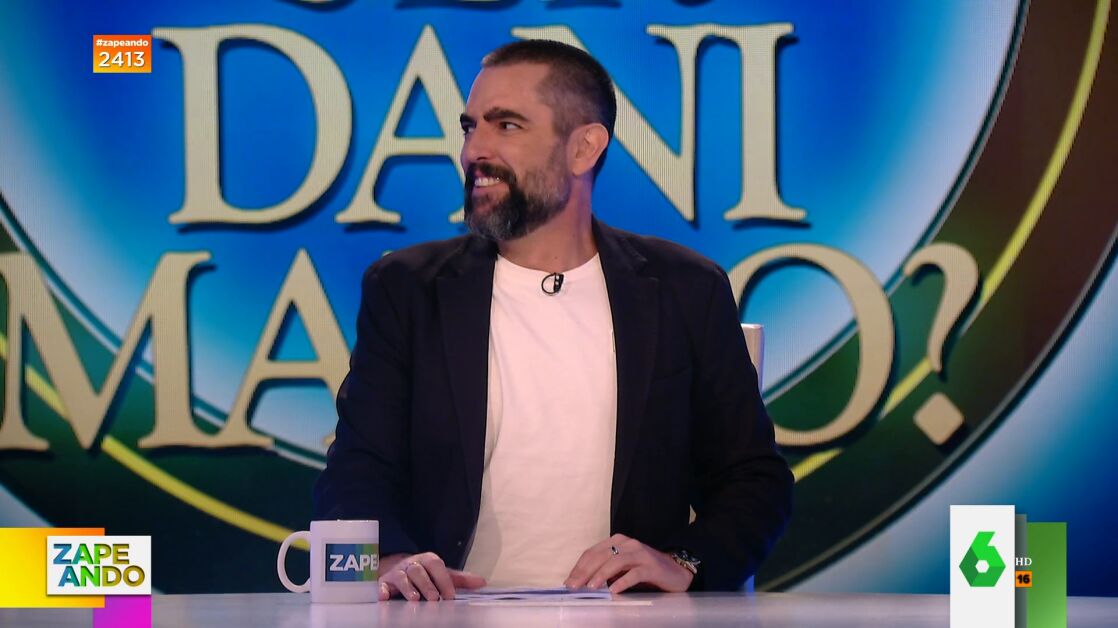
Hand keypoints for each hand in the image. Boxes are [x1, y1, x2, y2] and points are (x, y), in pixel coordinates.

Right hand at [379, 552, 486, 600]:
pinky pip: (381, 584)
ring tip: (415, 600)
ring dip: (408, 588)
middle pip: (419, 571)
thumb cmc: (425, 574)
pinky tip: (384, 597)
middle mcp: (412, 564)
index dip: (443, 580)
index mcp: (427, 560)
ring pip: (401, 577)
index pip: (436, 565)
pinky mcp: (384, 582)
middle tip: (434, 599)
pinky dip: (381, 590)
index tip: (450, 596)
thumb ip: (460, 580)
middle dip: (426, 585)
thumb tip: (483, 582)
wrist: (398, 568)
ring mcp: (397, 573)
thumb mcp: (442, 575)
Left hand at [564, 534, 693, 593]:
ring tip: (591, 587)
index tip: (568, 582)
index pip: (592, 552)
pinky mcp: (652, 566)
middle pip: (601, 556)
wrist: (676, 571)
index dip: (579, 567)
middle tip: (574, 587)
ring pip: (616, 561)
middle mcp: (628, 544)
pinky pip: (635, 573)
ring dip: (601, 575)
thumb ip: (605, 571)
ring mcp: (640, 554)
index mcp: (617, 542)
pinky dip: (623, 581)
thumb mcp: (622, 568)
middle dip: (585, 572)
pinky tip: (614, 591)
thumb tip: (582, 583)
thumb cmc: (645, 571)